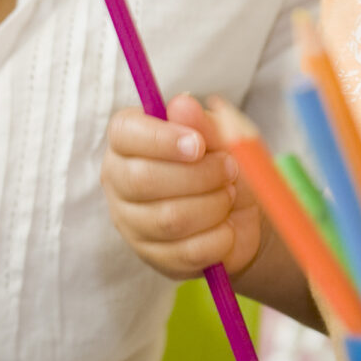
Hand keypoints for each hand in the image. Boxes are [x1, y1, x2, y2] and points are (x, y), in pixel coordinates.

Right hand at [101, 94, 260, 280]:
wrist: (242, 213)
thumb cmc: (222, 164)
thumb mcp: (222, 136)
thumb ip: (203, 122)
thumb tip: (182, 104)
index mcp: (128, 141)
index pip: (124, 134)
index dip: (161, 139)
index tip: (198, 144)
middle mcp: (118, 180)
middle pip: (143, 180)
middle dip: (199, 176)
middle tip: (230, 169)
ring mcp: (132, 222)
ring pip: (168, 219)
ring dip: (213, 206)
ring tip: (228, 195)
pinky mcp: (153, 256)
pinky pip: (187, 252)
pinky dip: (219, 238)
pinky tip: (226, 227)